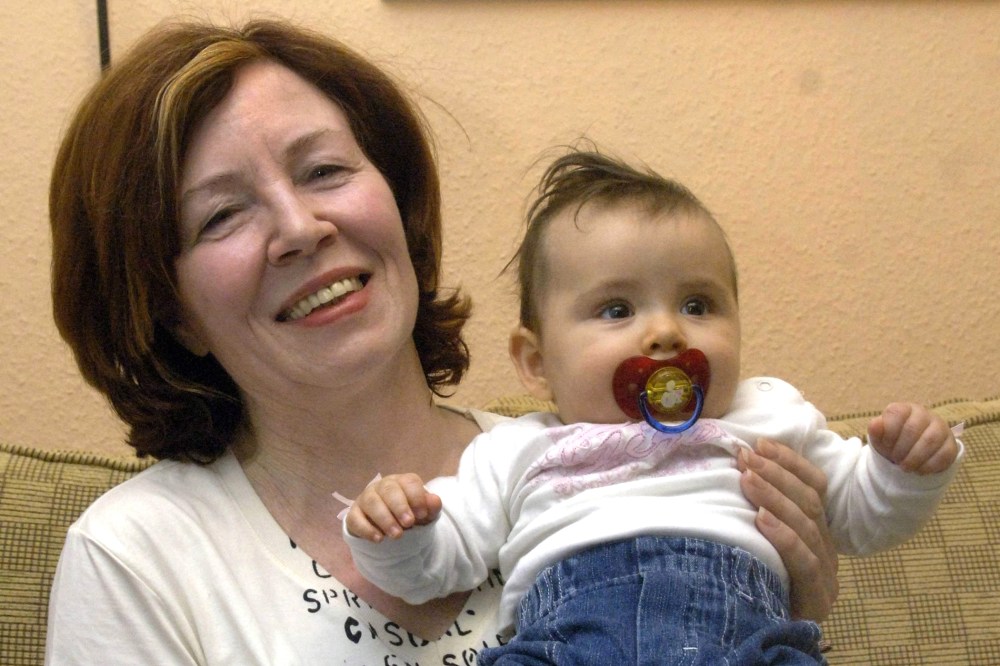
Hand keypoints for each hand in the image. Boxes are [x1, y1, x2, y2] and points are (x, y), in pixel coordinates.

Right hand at [344, 473, 441, 541]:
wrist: (391, 528)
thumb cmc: (409, 515)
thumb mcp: (424, 514)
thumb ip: (431, 507)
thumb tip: (434, 500)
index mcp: (402, 482)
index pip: (409, 481)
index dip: (416, 497)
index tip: (422, 515)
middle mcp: (382, 486)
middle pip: (388, 489)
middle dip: (399, 506)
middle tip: (409, 523)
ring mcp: (366, 498)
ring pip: (371, 502)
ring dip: (384, 518)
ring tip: (396, 534)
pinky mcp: (354, 514)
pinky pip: (356, 517)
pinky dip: (366, 529)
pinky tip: (378, 539)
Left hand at [738, 439, 837, 620]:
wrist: (764, 637)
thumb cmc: (754, 581)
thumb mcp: (757, 540)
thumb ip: (759, 511)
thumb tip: (738, 468)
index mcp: (817, 530)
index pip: (814, 486)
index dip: (789, 462)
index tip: (759, 443)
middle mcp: (826, 548)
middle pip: (809, 500)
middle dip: (775, 473)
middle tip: (745, 455)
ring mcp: (826, 574)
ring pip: (807, 525)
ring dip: (773, 496)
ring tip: (747, 478)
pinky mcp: (818, 597)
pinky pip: (805, 561)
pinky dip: (782, 536)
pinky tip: (760, 519)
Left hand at [867, 402, 958, 473]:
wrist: (911, 454)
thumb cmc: (893, 442)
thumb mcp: (880, 438)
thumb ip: (876, 430)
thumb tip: (875, 424)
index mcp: (904, 409)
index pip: (896, 413)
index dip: (889, 432)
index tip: (886, 445)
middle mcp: (924, 414)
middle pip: (913, 429)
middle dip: (901, 448)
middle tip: (896, 460)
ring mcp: (940, 427)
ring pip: (930, 440)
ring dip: (915, 458)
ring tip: (905, 467)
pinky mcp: (951, 444)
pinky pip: (944, 454)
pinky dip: (929, 466)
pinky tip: (919, 470)